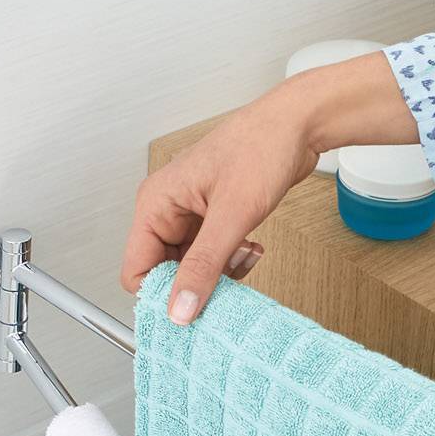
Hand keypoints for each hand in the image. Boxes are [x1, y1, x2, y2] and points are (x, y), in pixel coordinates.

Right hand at [121, 87, 320, 323]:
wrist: (297, 126)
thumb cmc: (261, 147)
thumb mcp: (232, 214)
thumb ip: (205, 265)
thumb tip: (180, 308)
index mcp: (156, 203)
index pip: (137, 269)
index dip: (160, 295)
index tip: (190, 309)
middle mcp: (168, 209)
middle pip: (165, 271)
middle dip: (198, 282)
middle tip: (228, 281)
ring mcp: (191, 212)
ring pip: (192, 265)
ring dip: (220, 271)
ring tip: (245, 255)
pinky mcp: (214, 215)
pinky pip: (212, 254)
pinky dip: (231, 259)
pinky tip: (251, 247)